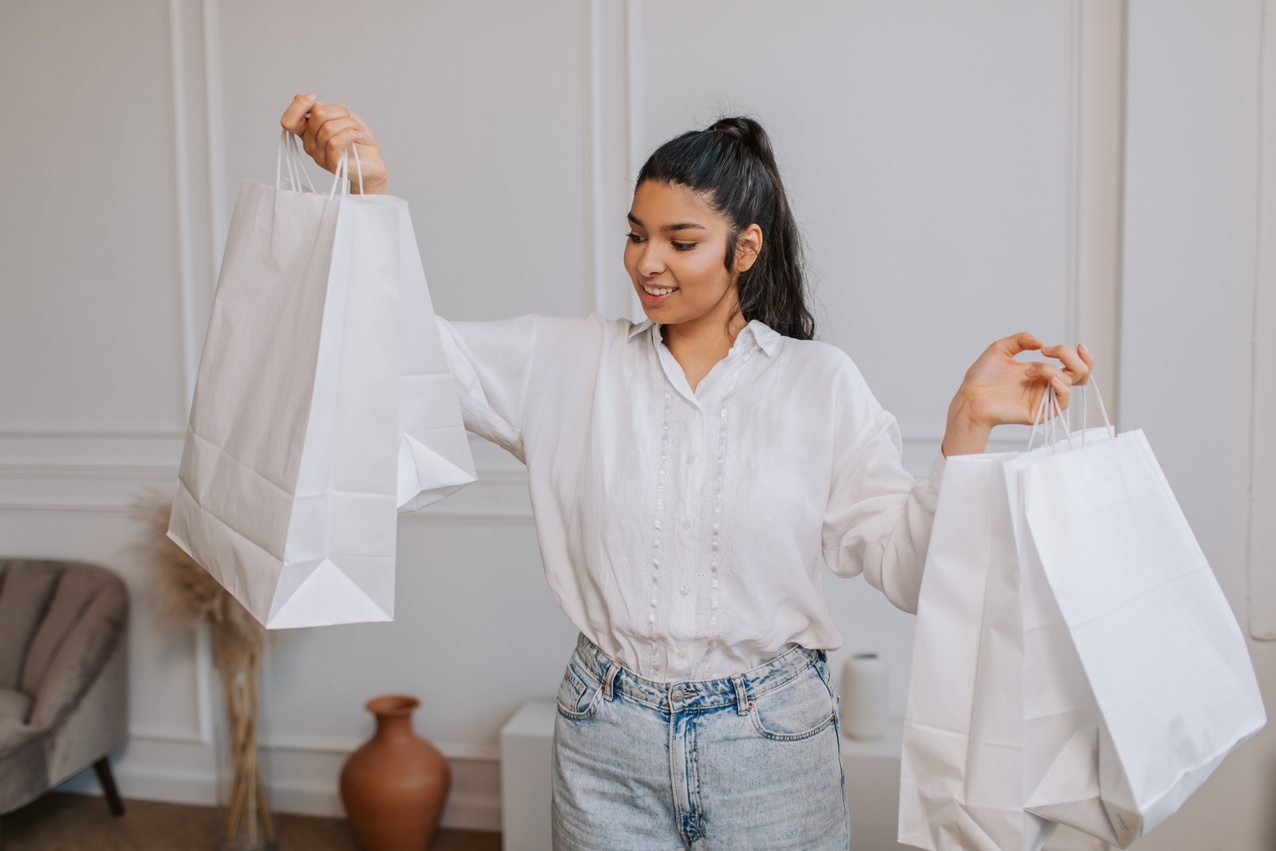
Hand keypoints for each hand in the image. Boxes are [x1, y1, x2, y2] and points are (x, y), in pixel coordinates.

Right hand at [280, 93, 387, 193]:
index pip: (289, 120)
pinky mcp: (333, 164)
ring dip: (349, 123)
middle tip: (350, 118)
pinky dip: (351, 132)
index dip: (300, 104)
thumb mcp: (340, 116)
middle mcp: (309, 145)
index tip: (315, 98)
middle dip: (339, 111)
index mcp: (307, 132)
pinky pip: (335, 141)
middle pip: (317, 115)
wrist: (373, 160)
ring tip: (357, 128)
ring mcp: (319, 156)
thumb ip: (321, 108)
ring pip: (328, 127)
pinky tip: (358, 134)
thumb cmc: (357, 138)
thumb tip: (300, 97)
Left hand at [940, 332, 1094, 456]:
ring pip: (1070, 382)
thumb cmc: (981, 377)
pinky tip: (1051, 379)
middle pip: (1080, 372)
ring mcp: (1044, 398)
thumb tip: (1040, 342)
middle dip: (1071, 357)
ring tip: (1027, 370)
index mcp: (1041, 370)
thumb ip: (1021, 339)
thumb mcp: (1000, 348)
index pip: (1073, 364)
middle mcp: (1045, 384)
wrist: (969, 397)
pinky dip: (1062, 387)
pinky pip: (1062, 401)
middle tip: (1049, 351)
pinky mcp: (1040, 411)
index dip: (1078, 354)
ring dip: (1051, 370)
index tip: (1063, 346)